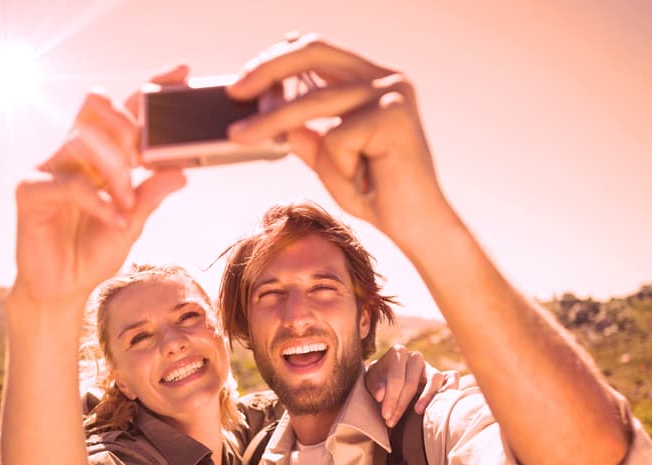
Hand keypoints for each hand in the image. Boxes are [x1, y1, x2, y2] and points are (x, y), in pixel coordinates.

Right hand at [11, 67, 188, 304]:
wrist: (63, 289)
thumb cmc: (93, 252)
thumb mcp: (133, 223)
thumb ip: (151, 195)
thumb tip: (181, 170)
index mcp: (99, 156)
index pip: (123, 112)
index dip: (149, 89)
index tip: (181, 71)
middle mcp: (72, 154)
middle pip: (96, 110)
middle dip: (128, 127)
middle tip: (145, 156)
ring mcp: (49, 169)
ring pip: (84, 144)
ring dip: (116, 175)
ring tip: (129, 207)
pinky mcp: (31, 191)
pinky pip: (69, 184)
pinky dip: (98, 202)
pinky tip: (115, 220)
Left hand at [227, 35, 448, 231]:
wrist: (418, 227)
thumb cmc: (375, 195)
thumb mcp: (328, 159)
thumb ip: (304, 132)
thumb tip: (266, 105)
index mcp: (372, 79)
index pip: (316, 50)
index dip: (275, 60)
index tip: (241, 83)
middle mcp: (386, 77)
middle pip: (313, 52)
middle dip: (266, 70)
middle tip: (233, 93)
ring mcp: (393, 93)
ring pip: (314, 102)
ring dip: (272, 124)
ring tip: (240, 138)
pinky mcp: (394, 117)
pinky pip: (336, 139)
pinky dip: (338, 170)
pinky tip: (364, 184)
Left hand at [365, 344, 458, 426]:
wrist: (387, 381)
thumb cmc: (379, 381)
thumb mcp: (371, 382)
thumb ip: (375, 386)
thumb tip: (381, 395)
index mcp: (398, 353)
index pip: (397, 376)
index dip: (391, 397)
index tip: (385, 415)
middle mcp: (416, 357)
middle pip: (412, 382)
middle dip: (401, 404)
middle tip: (392, 421)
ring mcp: (430, 366)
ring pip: (436, 378)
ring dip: (427, 397)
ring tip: (417, 412)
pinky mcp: (443, 375)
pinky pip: (453, 378)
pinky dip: (451, 389)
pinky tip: (441, 405)